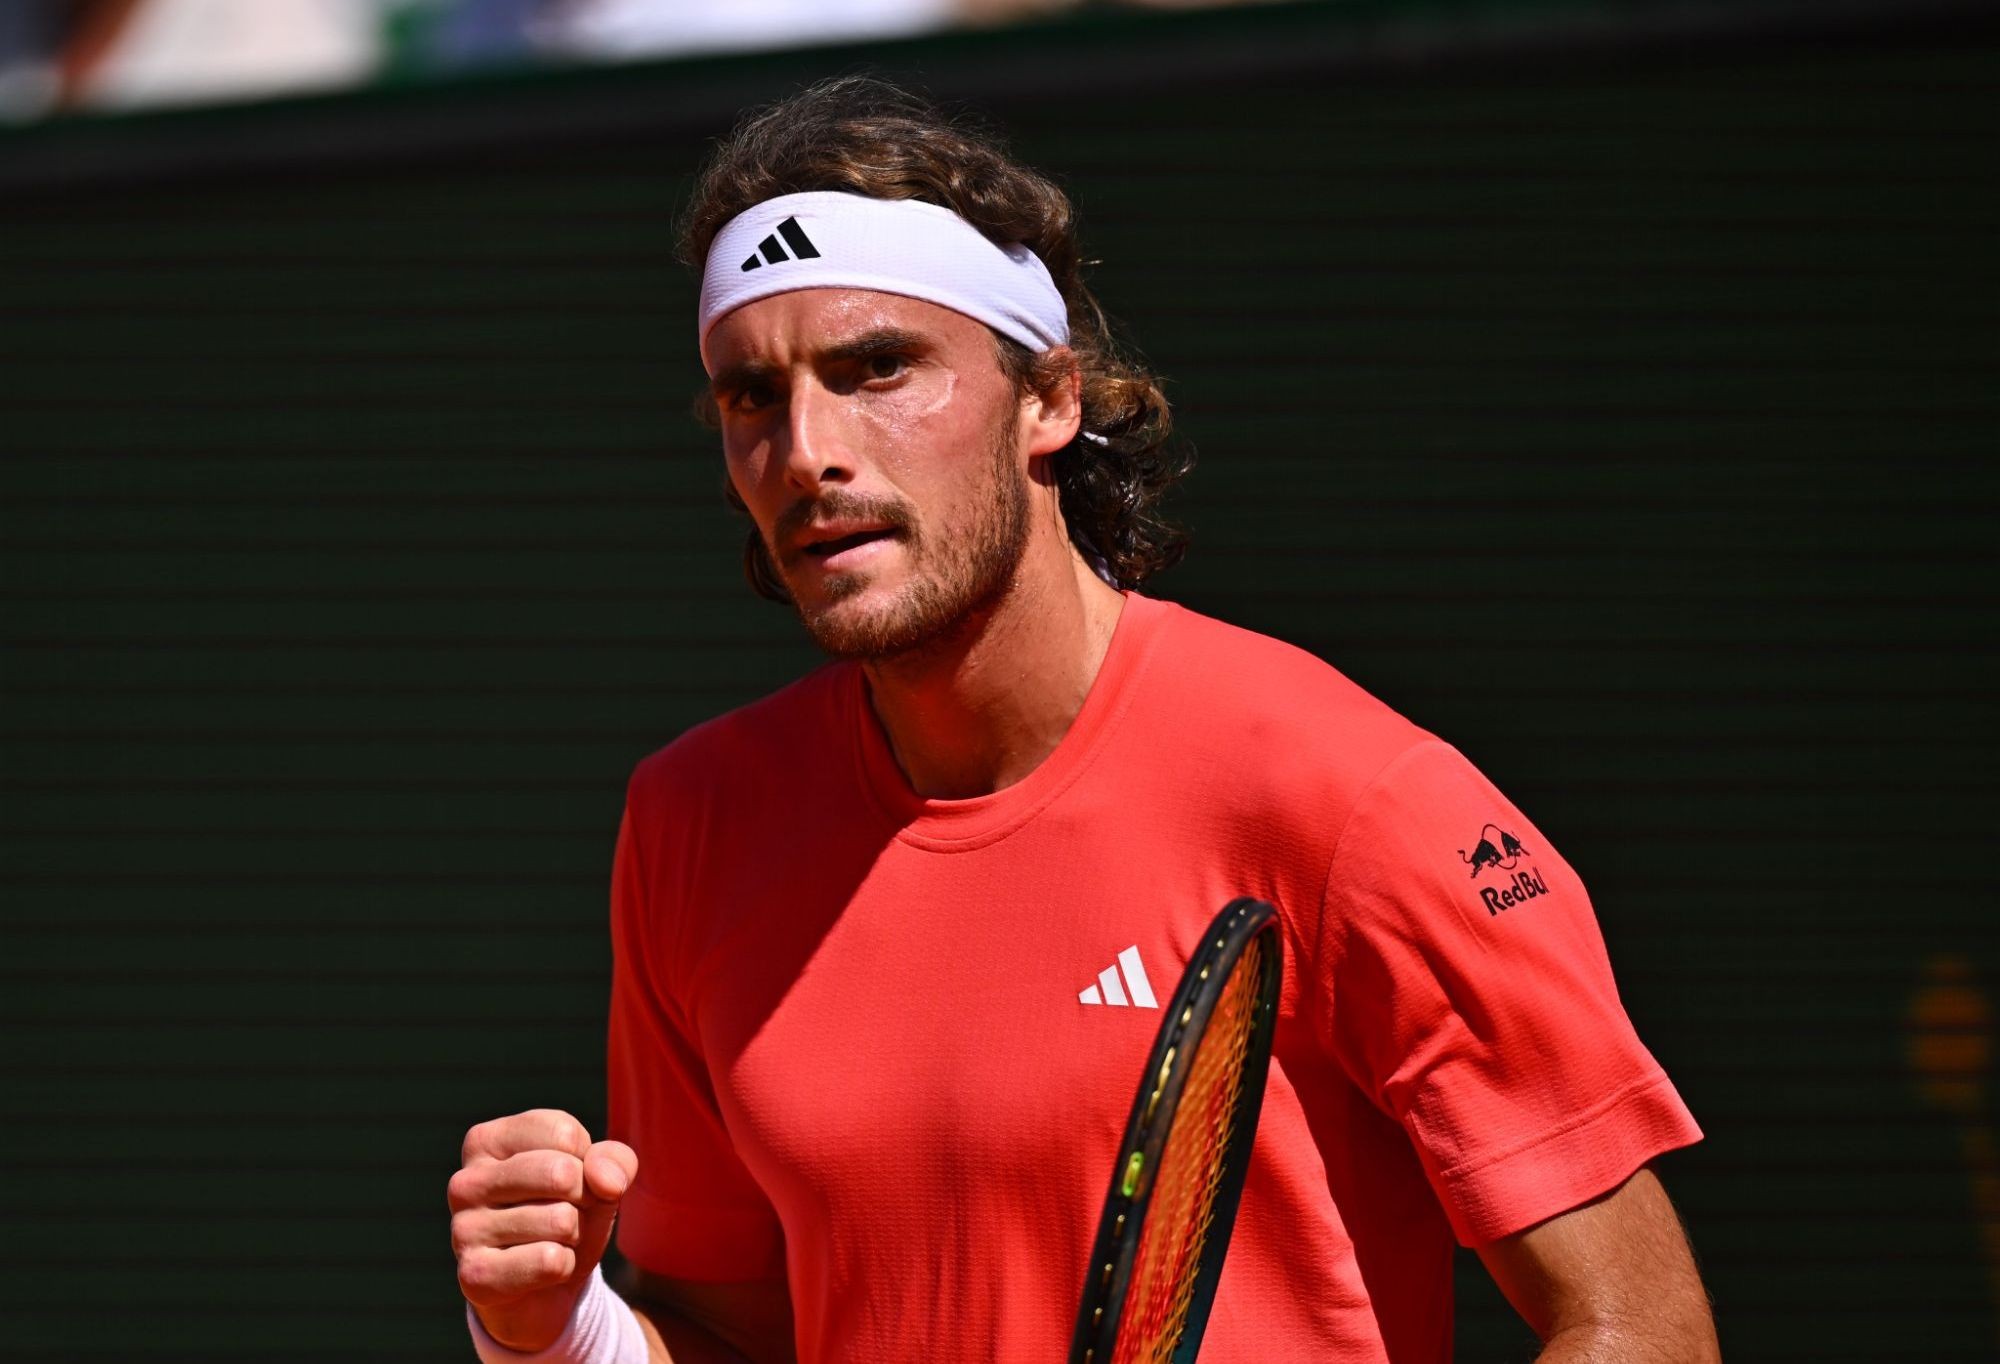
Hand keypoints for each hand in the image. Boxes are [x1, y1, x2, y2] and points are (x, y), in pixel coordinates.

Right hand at [449, 1108, 638, 1351]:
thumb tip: (607, 1181)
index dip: (587, 1163)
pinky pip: (550, 1262)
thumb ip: (615, 1162)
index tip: (569, 1182)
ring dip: (572, 1236)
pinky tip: (540, 1271)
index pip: (564, 1135)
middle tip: (567, 1215)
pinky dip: (563, 1267)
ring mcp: (463, 1230)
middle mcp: (465, 1182)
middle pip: (562, 1173)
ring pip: (560, 1220)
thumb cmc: (567, 1213)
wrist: (546, 1288)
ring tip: (551, 1242)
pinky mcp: (474, 1276)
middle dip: (584, 1200)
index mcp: (487, 1142)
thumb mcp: (600, 1178)